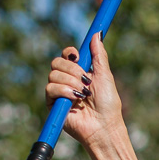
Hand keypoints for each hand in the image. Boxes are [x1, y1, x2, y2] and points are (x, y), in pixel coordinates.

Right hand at [45, 33, 123, 152]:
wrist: (104, 126)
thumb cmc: (108, 104)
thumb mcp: (105, 75)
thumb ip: (99, 55)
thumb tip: (97, 33)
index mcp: (79, 73)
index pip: (67, 55)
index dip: (70, 53)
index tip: (78, 56)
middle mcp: (67, 81)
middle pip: (57, 62)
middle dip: (72, 69)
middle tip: (86, 80)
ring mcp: (59, 92)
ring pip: (53, 74)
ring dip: (71, 82)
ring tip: (83, 94)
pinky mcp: (52, 104)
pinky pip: (50, 88)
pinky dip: (64, 92)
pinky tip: (76, 100)